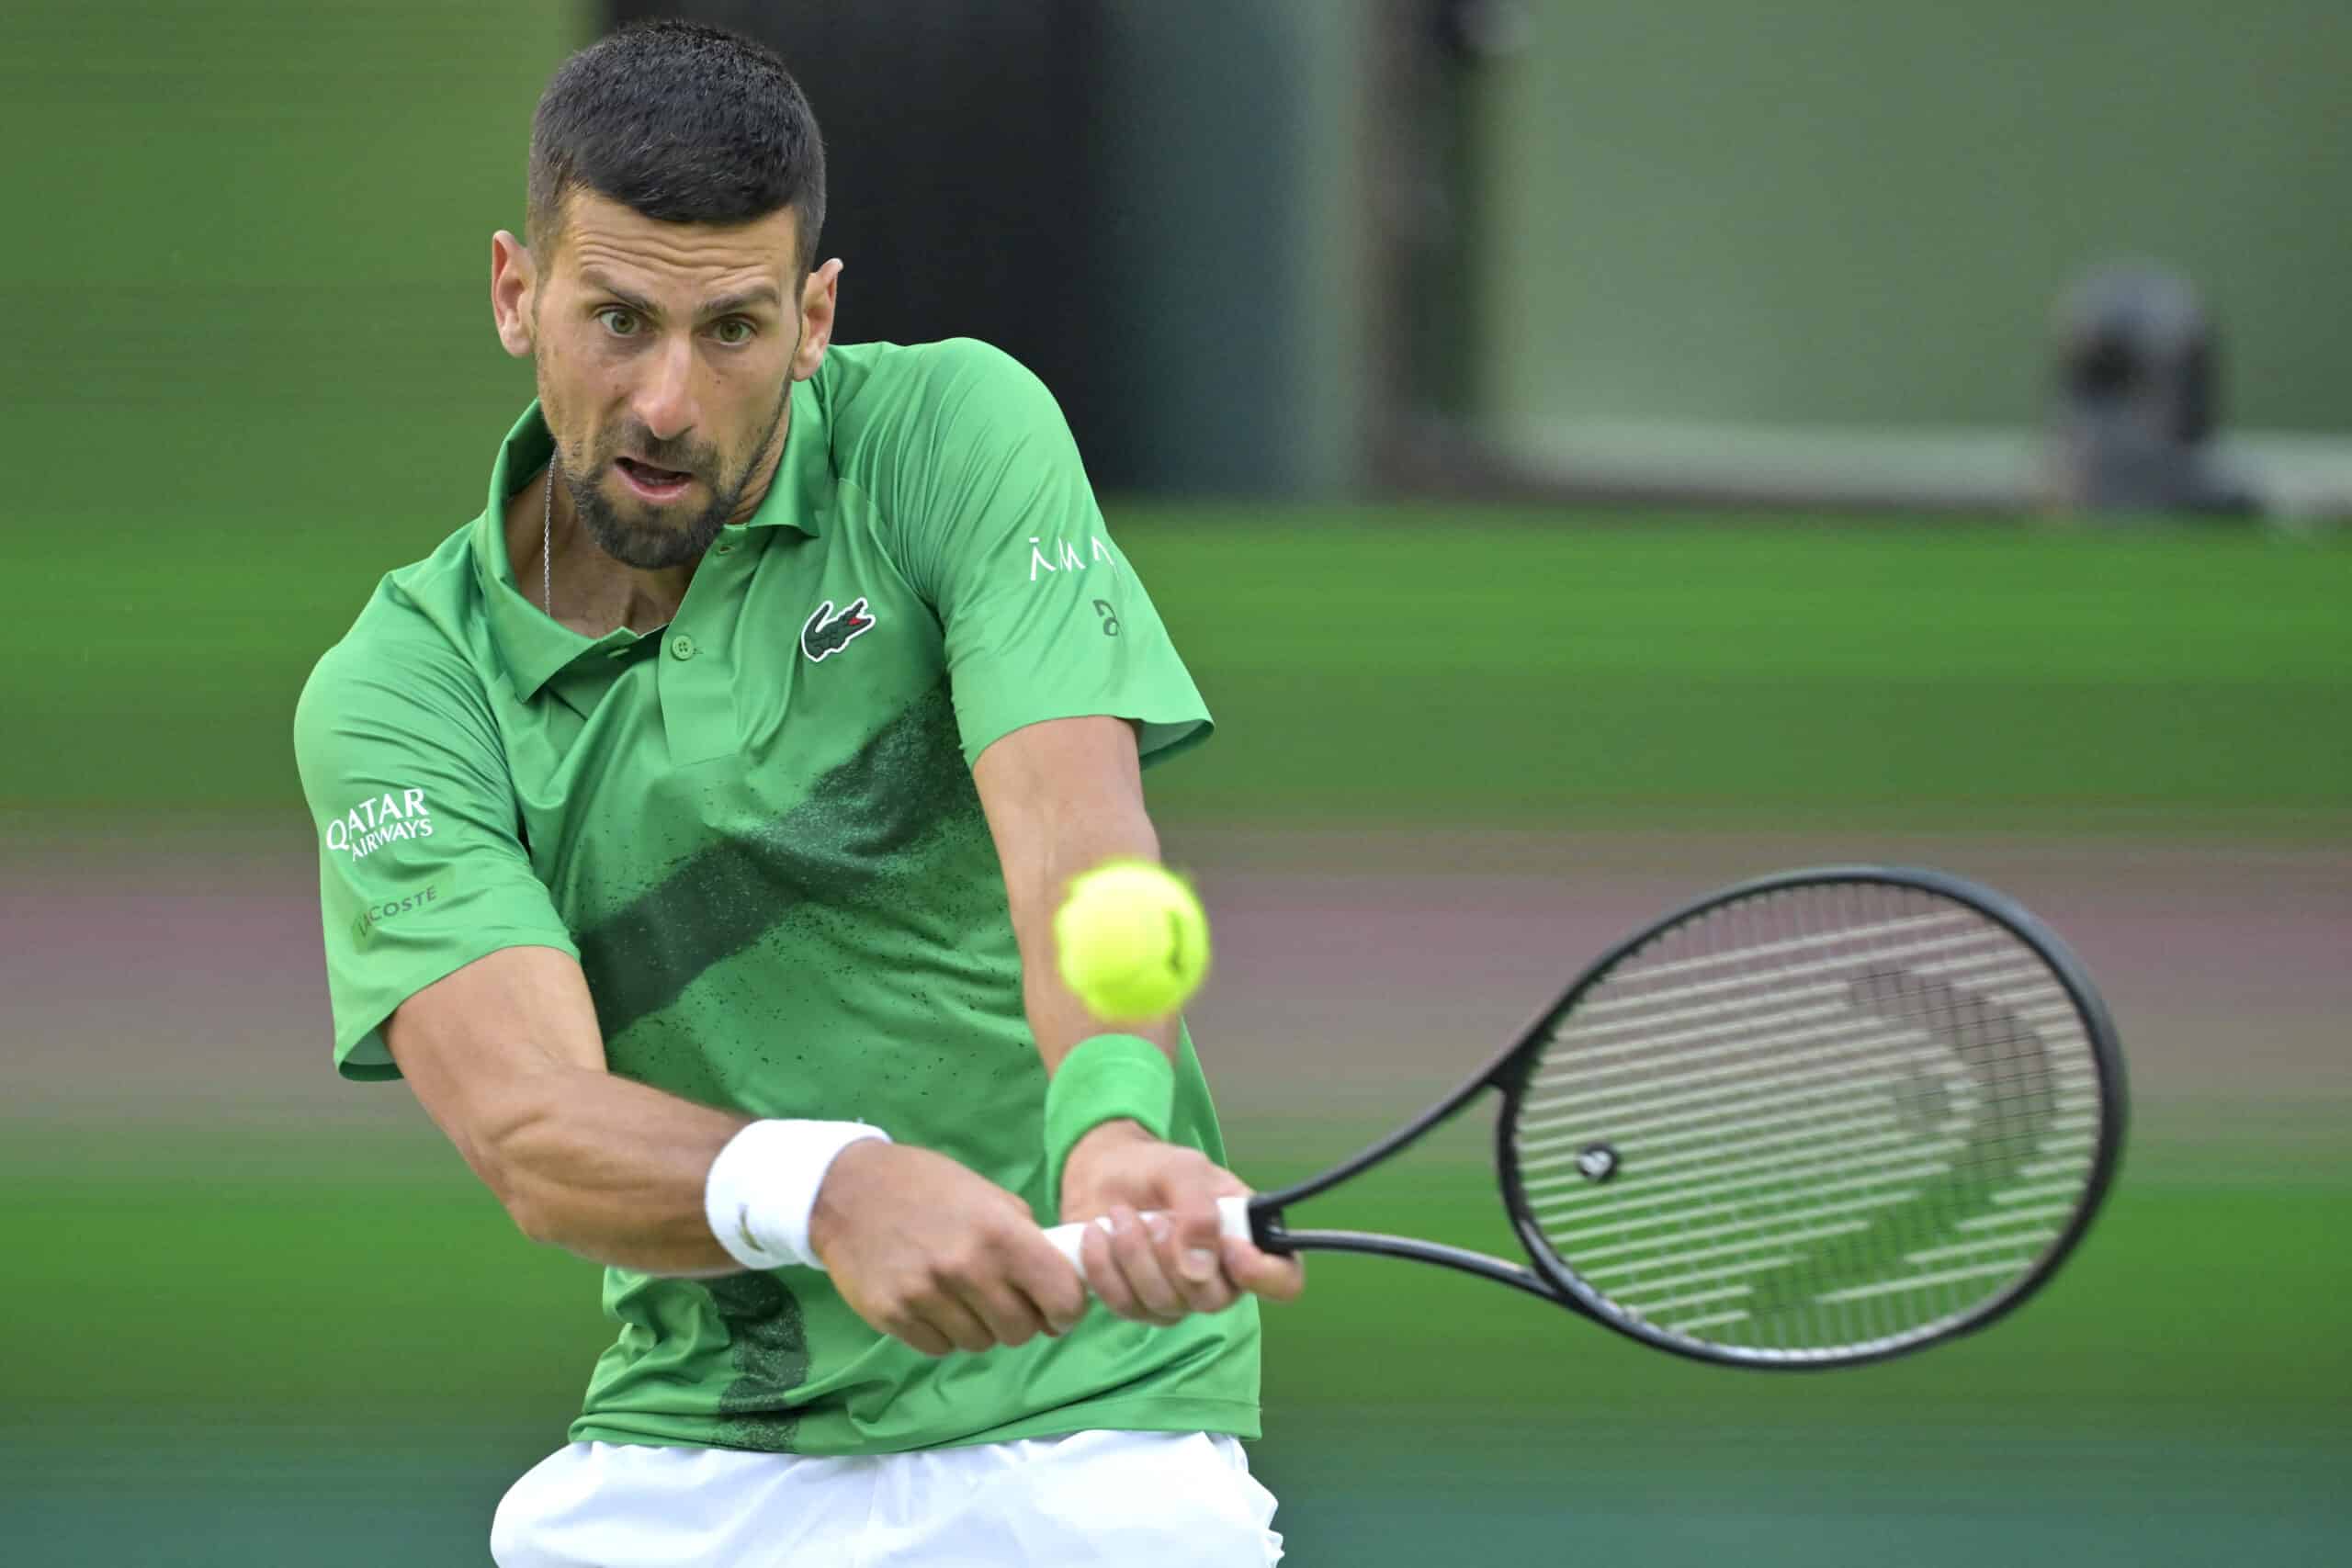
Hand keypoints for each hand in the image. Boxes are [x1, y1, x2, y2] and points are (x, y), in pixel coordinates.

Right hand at [809, 1141, 1087, 1356]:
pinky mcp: (892, 1316)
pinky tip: (931, 1302)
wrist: (848, 1189)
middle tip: (1002, 1297)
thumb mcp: (989, 1196)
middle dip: (1020, 1319)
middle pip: (1021, 1331)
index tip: (1058, 1308)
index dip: (1068, 1309)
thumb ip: (1028, 1240)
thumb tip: (1061, 1292)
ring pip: (980, 1344)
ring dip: (979, 1326)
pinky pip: (940, 1348)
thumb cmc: (928, 1187)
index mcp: (1001, 1233)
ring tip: (961, 1294)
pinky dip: (943, 1333)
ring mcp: (925, 1296)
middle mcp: (966, 1268)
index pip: (1062, 1298)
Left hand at [1059, 1120, 1305, 1325]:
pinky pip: (1126, 1307)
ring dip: (1134, 1256)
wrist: (1103, 1172)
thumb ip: (1198, 1211)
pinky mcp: (1139, 1304)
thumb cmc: (1154, 1167)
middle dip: (1173, 1256)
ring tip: (1119, 1215)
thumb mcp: (1182, 1170)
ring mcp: (1180, 1296)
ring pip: (1166, 1304)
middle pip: (1214, 1300)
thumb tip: (1200, 1268)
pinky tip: (1096, 1235)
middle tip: (1153, 1216)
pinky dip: (1105, 1269)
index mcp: (1248, 1238)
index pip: (1284, 1279)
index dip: (1264, 1275)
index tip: (1230, 1250)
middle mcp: (1220, 1275)